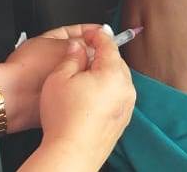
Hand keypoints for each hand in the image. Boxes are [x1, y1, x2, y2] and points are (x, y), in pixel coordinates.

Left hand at [0, 24, 100, 132]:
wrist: (15, 97)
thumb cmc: (30, 69)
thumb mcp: (63, 48)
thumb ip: (83, 44)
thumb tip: (99, 41)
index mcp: (52, 40)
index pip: (77, 31)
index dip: (92, 32)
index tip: (105, 34)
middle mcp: (53, 57)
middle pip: (80, 52)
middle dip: (92, 54)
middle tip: (105, 55)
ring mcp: (55, 75)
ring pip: (79, 70)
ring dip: (87, 72)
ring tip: (97, 72)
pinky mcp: (57, 92)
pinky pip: (75, 86)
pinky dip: (82, 85)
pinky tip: (88, 86)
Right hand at [38, 28, 135, 169]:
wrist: (71, 153)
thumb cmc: (64, 119)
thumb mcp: (59, 78)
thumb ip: (72, 57)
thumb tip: (78, 47)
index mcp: (112, 72)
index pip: (108, 44)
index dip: (96, 34)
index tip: (89, 33)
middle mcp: (125, 87)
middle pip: (115, 60)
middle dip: (101, 54)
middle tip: (83, 54)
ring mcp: (127, 104)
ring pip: (118, 78)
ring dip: (105, 72)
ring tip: (84, 77)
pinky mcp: (123, 118)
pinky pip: (118, 94)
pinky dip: (108, 89)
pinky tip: (90, 96)